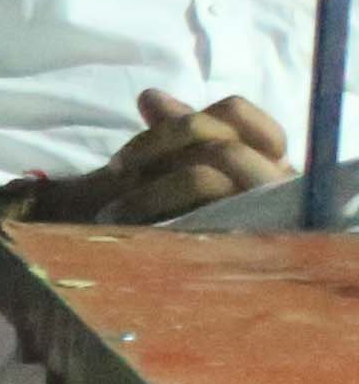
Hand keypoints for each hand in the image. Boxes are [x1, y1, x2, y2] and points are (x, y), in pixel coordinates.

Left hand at [32, 89, 294, 227]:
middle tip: (115, 167)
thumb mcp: (175, 170)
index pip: (237, 114)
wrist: (179, 288)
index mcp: (263, 157)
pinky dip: (154, 211)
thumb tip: (151, 95)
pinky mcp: (238, 243)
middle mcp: (273, 182)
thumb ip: (173, 133)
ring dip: (148, 188)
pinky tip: (122, 225)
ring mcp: (261, 212)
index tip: (145, 118)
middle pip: (218, 141)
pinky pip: (199, 213)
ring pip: (207, 174)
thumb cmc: (178, 219)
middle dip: (156, 145)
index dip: (187, 113)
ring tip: (110, 211)